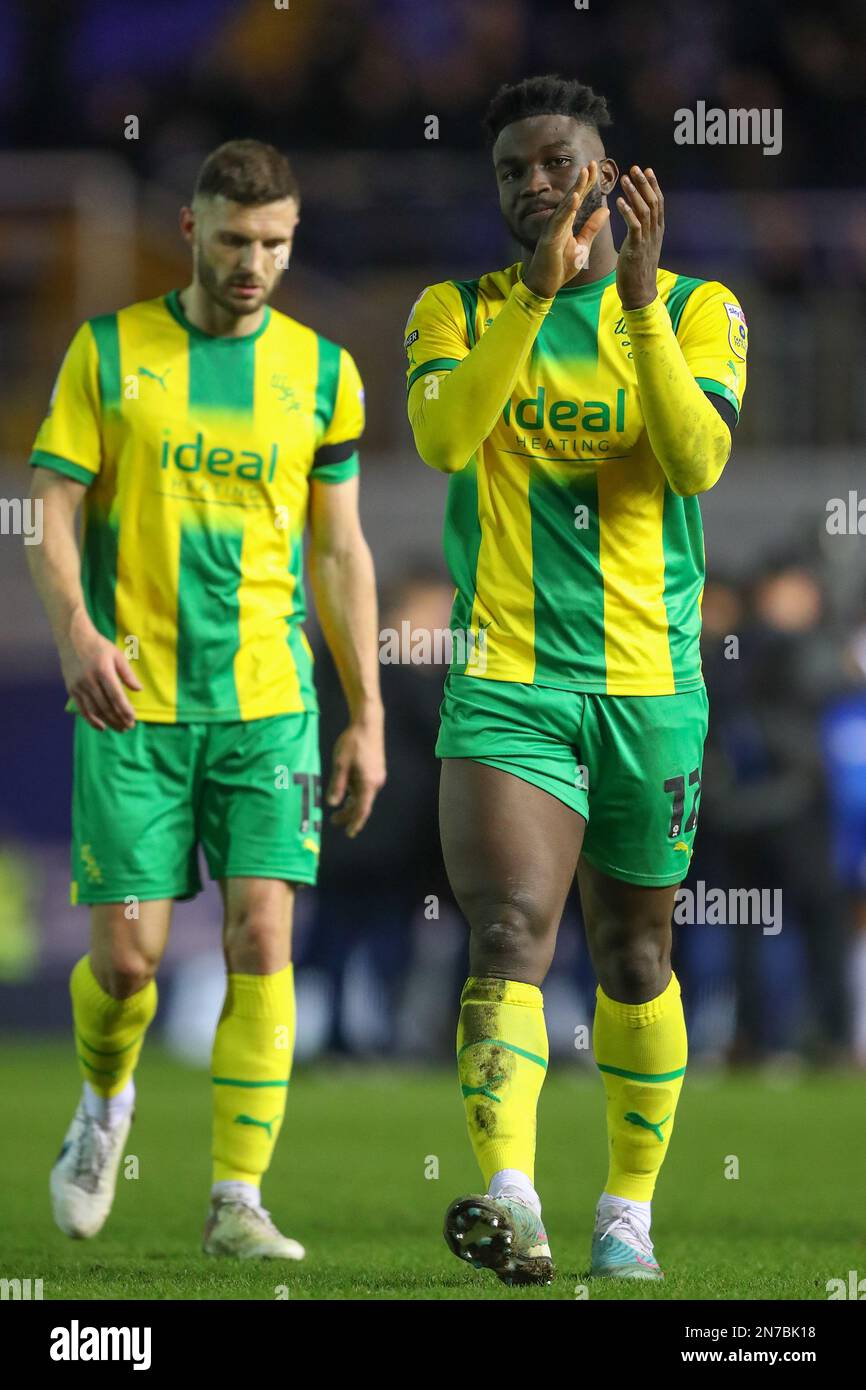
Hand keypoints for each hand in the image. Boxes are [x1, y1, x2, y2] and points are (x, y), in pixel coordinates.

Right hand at [59, 610, 142, 731]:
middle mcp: (89, 680)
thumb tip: (138, 690)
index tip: (133, 719)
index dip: (125, 709)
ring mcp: (79, 686)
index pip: (116, 695)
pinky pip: (82, 709)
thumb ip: (128, 674)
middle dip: (118, 718)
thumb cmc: (99, 647)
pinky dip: (92, 720)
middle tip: (129, 727)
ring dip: (108, 722)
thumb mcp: (117, 656)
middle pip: (105, 705)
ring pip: (94, 710)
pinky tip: (102, 727)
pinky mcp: (71, 689)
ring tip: (119, 728)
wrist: (73, 639)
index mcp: (103, 671)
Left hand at [326, 713, 385, 837]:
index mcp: (368, 783)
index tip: (349, 834)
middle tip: (333, 821)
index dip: (354, 823)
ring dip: (352, 804)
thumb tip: (332, 803)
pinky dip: (356, 794)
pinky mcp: (375, 770)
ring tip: (338, 811)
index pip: (362, 810)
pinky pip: (365, 787)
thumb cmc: (353, 742)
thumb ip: (337, 785)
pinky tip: (347, 793)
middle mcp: (375, 782)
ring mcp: (377, 776)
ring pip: (364, 796)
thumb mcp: (340, 764)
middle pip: (362, 804)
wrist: (368, 723)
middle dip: (349, 815)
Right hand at [523, 161, 610, 298]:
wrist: (546, 285)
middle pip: (573, 196)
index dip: (588, 184)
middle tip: (592, 163)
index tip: (597, 168)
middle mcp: (558, 221)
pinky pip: (559, 221)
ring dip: (575, 188)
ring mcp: (552, 229)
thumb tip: (605, 210)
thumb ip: (592, 228)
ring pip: (566, 205)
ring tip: (584, 173)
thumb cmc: (560, 266)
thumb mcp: (582, 245)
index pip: (579, 198)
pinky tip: (575, 198)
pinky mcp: (549, 238)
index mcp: (567, 222)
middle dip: (583, 180)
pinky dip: (567, 209)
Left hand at [616, 166, 663, 309]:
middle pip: (653, 202)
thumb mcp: (643, 246)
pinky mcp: (636, 248)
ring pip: (644, 210)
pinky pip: (634, 226)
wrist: (640, 293)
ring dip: (634, 193)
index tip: (647, 170)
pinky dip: (627, 212)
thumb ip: (643, 231)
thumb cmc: (638, 271)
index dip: (653, 185)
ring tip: (625, 179)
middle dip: (644, 183)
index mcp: (657, 231)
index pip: (658, 203)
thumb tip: (639, 218)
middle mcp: (655, 232)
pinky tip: (619, 201)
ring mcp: (647, 240)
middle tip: (635, 168)